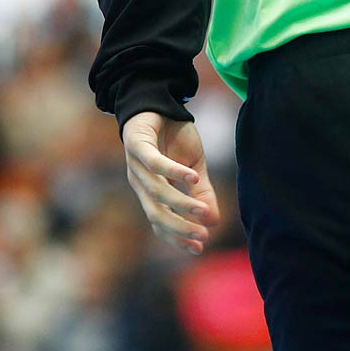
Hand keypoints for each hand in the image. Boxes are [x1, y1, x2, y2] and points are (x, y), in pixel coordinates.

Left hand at [121, 112, 220, 255]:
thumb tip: (214, 221)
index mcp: (151, 191)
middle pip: (156, 213)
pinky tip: (193, 177)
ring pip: (157, 192)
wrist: (159, 102)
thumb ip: (201, 192)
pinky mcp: (137, 144)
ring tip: (205, 211)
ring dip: (181, 204)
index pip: (160, 222)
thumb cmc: (174, 137)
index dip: (177, 237)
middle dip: (179, 227)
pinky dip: (173, 171)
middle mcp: (140, 182)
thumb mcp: (194, 167)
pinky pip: (154, 162)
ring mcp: (136, 165)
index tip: (199, 248)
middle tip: (203, 235)